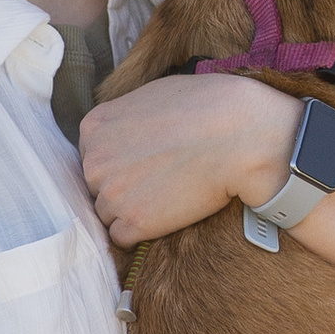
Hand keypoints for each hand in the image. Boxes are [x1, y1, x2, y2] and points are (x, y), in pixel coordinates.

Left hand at [79, 71, 297, 246]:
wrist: (240, 135)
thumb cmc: (207, 107)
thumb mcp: (153, 95)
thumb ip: (126, 118)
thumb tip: (126, 129)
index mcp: (95, 127)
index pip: (93, 157)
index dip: (120, 163)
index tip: (145, 163)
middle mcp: (94, 162)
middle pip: (98, 186)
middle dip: (124, 186)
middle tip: (160, 180)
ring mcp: (112, 195)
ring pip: (109, 214)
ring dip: (133, 211)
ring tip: (167, 197)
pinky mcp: (134, 223)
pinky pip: (123, 238)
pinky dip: (143, 233)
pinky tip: (167, 216)